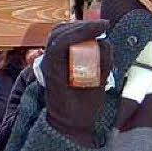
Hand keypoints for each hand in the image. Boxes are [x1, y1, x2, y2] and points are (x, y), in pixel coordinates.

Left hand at [42, 20, 111, 146]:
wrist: (67, 125)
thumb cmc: (81, 112)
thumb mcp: (96, 91)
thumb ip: (101, 66)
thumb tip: (104, 43)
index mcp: (53, 69)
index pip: (63, 41)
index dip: (84, 30)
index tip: (104, 27)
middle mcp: (47, 61)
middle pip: (59, 32)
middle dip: (83, 25)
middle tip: (104, 25)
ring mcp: (48, 60)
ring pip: (59, 33)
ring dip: (78, 28)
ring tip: (98, 29)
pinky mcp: (54, 60)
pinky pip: (61, 39)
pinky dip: (75, 34)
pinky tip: (90, 36)